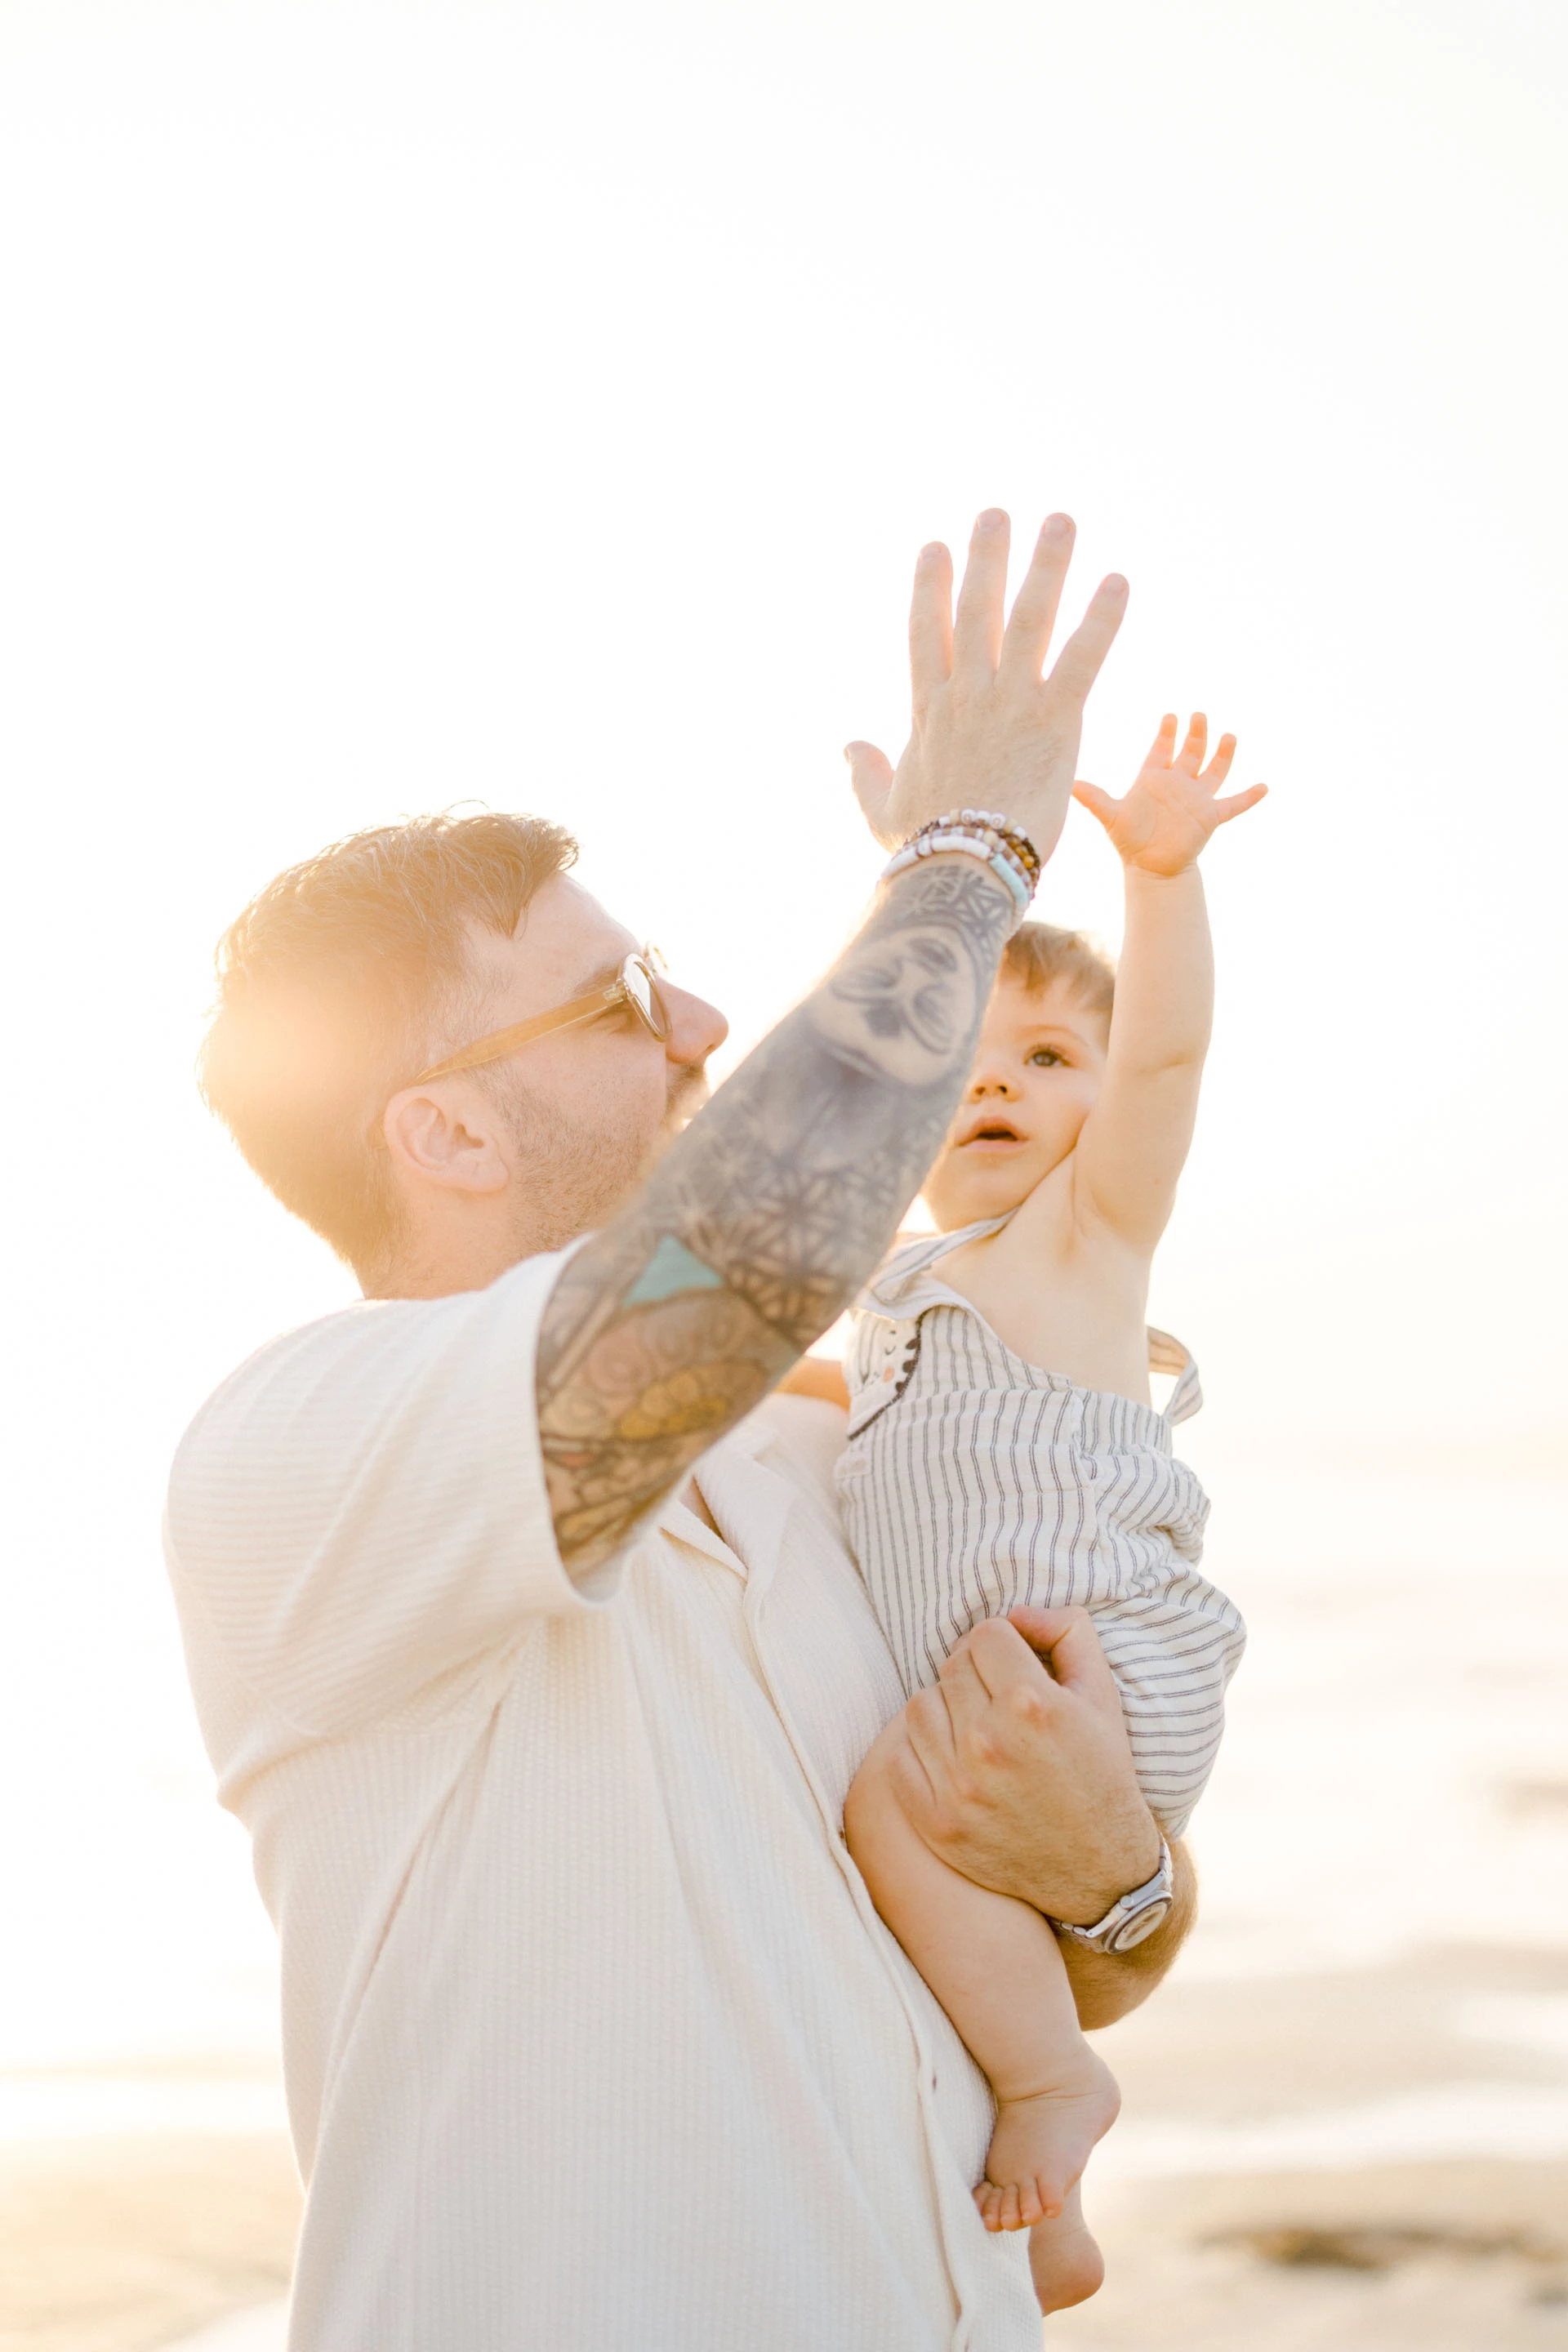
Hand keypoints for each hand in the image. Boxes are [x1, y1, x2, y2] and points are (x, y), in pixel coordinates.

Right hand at [846, 511, 1128, 865]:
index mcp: (929, 710)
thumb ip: (865, 773)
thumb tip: (848, 745)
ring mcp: (1011, 701)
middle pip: (977, 609)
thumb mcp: (882, 808)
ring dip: (1047, 565)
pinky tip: (1118, 582)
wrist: (963, 867)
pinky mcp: (1056, 720)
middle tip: (997, 513)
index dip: (930, 586)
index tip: (935, 546)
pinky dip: (1102, 619)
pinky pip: (1083, 658)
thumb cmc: (924, 847)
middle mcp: (968, 693)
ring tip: (1061, 521)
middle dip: (987, 557)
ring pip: (1031, 617)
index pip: (926, 632)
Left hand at [884, 1606, 1161, 1922]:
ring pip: (920, 1706)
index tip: (1016, 1668)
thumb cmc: (1101, 1772)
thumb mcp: (1102, 1693)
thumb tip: (1017, 1612)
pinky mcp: (936, 1822)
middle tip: (1002, 1703)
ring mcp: (958, 1786)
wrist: (1100, 1870)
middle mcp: (989, 1742)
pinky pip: (900, 1757)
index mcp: (1032, 1703)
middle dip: (978, 1675)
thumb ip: (1066, 1631)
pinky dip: (923, 1754)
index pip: (985, 1634)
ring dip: (946, 1710)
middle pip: (952, 1666)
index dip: (1004, 1644)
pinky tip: (956, 1763)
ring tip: (977, 1730)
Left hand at [1074, 712, 1265, 876]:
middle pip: (1190, 752)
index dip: (1166, 732)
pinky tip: (1264, 786)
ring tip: (1229, 735)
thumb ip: (1094, 798)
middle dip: (1195, 734)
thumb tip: (1070, 785)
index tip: (1170, 715)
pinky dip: (1249, 797)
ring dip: (1222, 754)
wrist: (1150, 869)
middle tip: (1199, 714)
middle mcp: (1177, 784)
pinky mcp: (1210, 816)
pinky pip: (1234, 804)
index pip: (1161, 749)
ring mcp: (1195, 799)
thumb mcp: (1111, 816)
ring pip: (1213, 770)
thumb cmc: (1129, 842)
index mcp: (1154, 779)